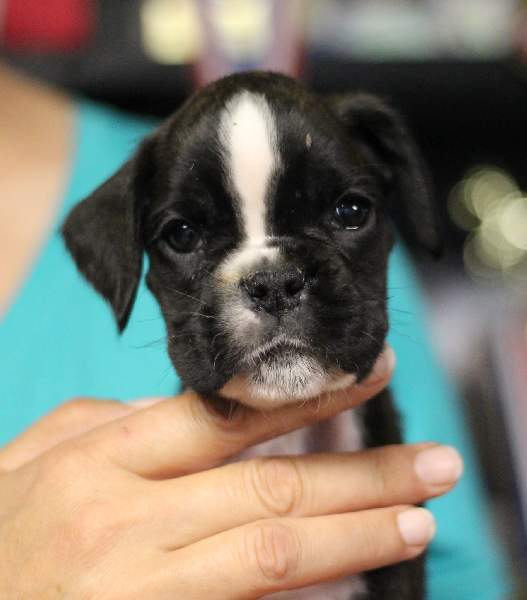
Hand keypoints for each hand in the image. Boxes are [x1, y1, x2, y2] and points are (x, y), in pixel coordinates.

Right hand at [0, 348, 461, 598]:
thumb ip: (110, 423)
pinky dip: (305, 597)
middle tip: (433, 463)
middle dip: (362, 474)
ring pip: (273, 553)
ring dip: (354, 533)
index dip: (309, 395)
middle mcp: (126, 518)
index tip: (371, 374)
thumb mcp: (33, 460)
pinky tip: (351, 582)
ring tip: (415, 517)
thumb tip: (189, 413)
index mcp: (99, 459)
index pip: (227, 415)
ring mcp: (142, 588)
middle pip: (271, 487)